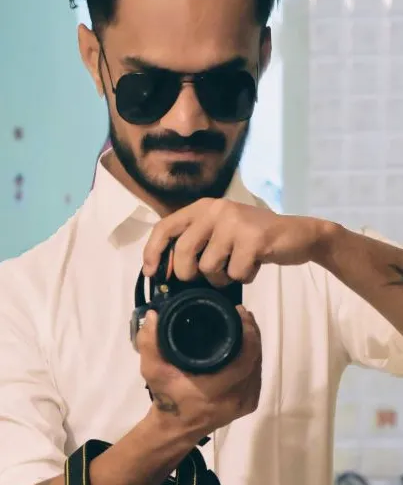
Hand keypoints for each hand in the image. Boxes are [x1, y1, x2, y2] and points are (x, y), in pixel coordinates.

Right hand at [136, 307, 261, 436]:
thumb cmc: (167, 398)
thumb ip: (149, 344)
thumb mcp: (152, 371)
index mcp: (215, 391)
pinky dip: (253, 358)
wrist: (176, 427)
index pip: (244, 359)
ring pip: (257, 366)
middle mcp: (236, 398)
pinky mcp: (249, 404)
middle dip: (252, 333)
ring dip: (253, 344)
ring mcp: (245, 403)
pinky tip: (246, 345)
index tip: (239, 313)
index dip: (248, 333)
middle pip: (255, 359)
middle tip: (241, 314)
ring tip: (243, 325)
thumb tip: (154, 315)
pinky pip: (256, 375)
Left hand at [143, 198, 336, 287]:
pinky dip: (245, 277)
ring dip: (224, 277)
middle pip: (184, 253)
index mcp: (204, 207)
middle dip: (192, 274)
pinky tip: (256, 264)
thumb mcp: (222, 233)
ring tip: (240, 265)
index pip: (165, 227)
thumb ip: (197, 243)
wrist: (299, 235)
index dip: (153, 251)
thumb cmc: (255, 241)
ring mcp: (235, 222)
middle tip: (212, 275)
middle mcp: (217, 209)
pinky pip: (235, 273)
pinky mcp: (253, 238)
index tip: (151, 272)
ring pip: (209, 267)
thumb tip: (168, 272)